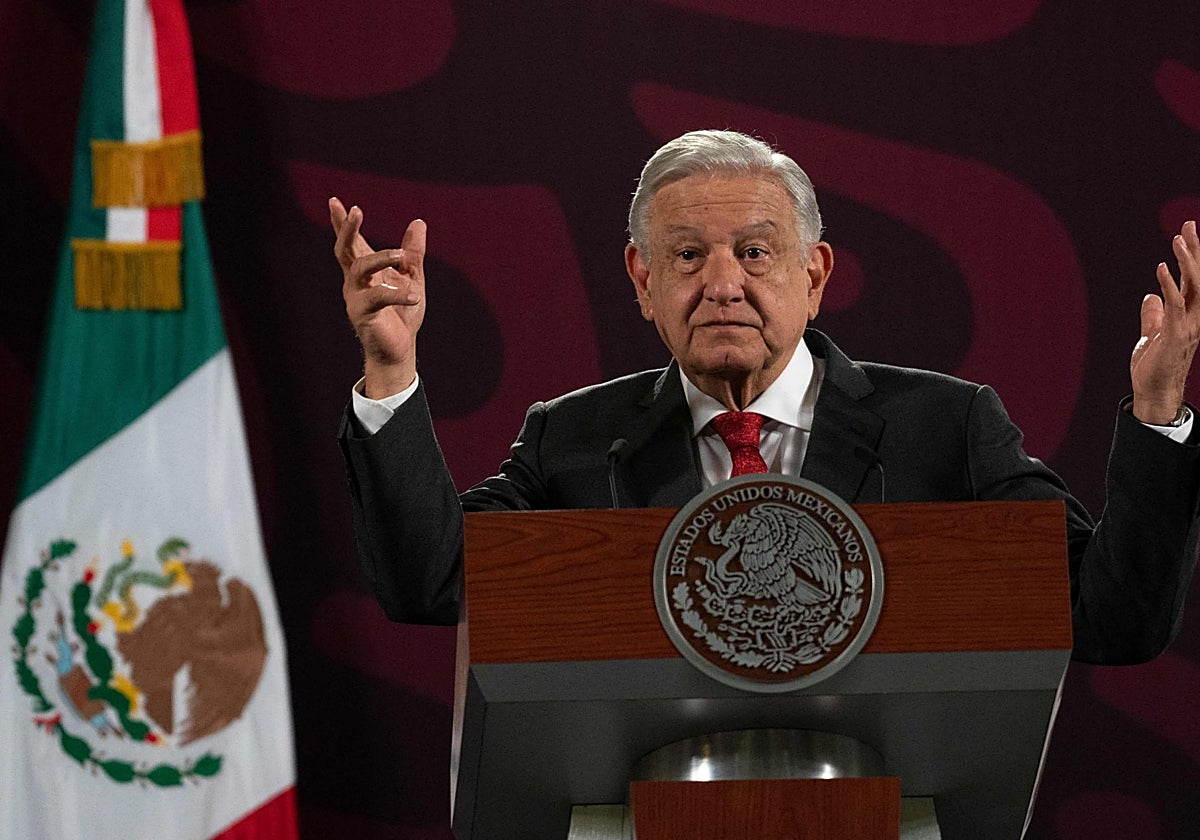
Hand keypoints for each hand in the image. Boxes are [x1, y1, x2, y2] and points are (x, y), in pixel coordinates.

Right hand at [330, 198, 426, 398]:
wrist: (400, 349)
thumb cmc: (402, 314)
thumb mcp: (412, 278)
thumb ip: (413, 253)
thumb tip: (418, 222)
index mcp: (365, 271)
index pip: (351, 242)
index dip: (342, 223)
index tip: (335, 201)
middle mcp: (355, 281)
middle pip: (345, 250)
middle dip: (348, 229)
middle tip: (356, 210)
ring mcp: (356, 297)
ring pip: (360, 268)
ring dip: (380, 257)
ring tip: (400, 254)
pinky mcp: (363, 314)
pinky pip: (379, 297)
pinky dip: (398, 294)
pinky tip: (414, 295)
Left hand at [1131, 220, 1199, 423]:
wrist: (1154, 392)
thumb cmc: (1155, 365)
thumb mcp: (1152, 334)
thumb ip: (1153, 314)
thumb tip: (1149, 296)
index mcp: (1190, 313)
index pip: (1194, 278)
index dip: (1192, 255)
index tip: (1187, 231)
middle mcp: (1195, 316)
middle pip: (1199, 276)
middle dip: (1195, 250)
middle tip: (1188, 224)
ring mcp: (1188, 325)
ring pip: (1193, 286)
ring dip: (1186, 262)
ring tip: (1178, 239)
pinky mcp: (1175, 335)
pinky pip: (1175, 305)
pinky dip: (1169, 285)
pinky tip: (1162, 268)